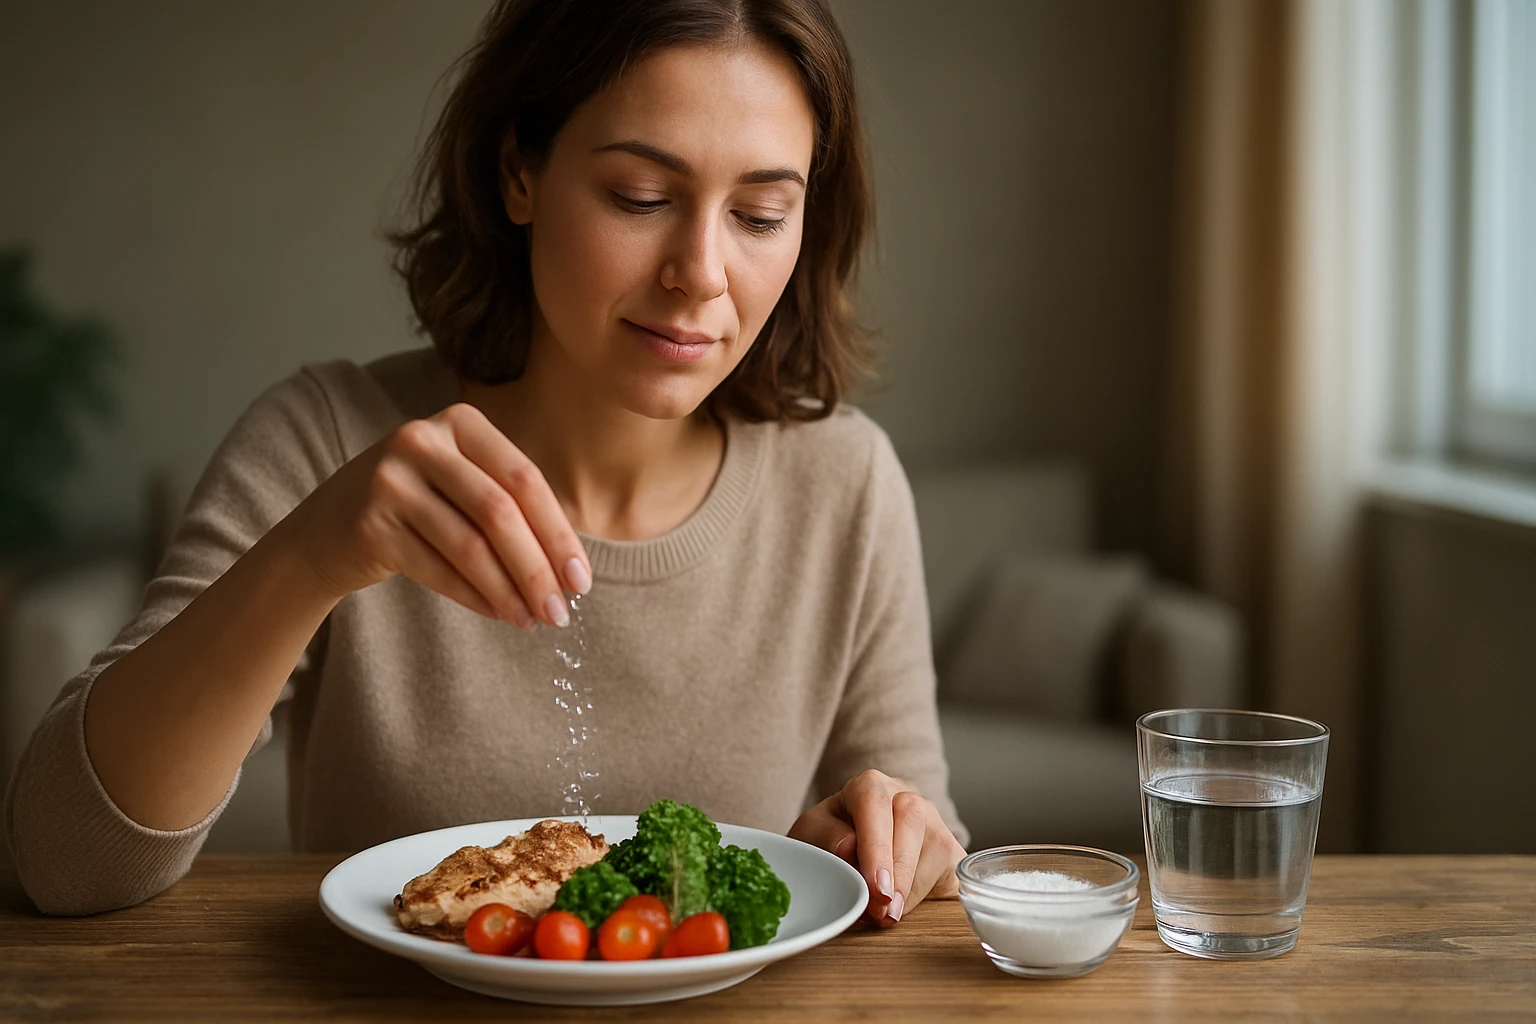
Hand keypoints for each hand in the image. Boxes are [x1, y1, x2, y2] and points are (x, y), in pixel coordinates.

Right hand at [278, 402, 590, 628]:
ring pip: (469, 545)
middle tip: (561, 612)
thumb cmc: (417, 507)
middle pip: (499, 512)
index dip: (558, 534)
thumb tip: (571, 570)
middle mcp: (421, 440)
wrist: (325, 531)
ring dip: (508, 591)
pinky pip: (437, 569)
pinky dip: (475, 596)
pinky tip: (498, 613)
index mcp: (459, 421)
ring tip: (532, 620)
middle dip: (537, 568)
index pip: (524, 479)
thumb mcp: (463, 484)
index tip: (582, 581)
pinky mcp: (368, 524)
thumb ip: (513, 507)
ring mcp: (389, 480)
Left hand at [788, 769, 965, 926]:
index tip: (876, 886)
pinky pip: (948, 868)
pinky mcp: (949, 850)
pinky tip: (903, 909)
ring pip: (934, 845)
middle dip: (898, 869)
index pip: (873, 800)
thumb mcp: (810, 836)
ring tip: (886, 915)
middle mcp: (904, 795)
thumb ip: (823, 836)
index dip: (876, 843)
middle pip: (911, 818)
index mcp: (868, 786)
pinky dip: (924, 894)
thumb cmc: (830, 842)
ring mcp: (932, 821)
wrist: (852, 857)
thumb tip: (849, 847)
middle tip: (882, 909)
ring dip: (910, 888)